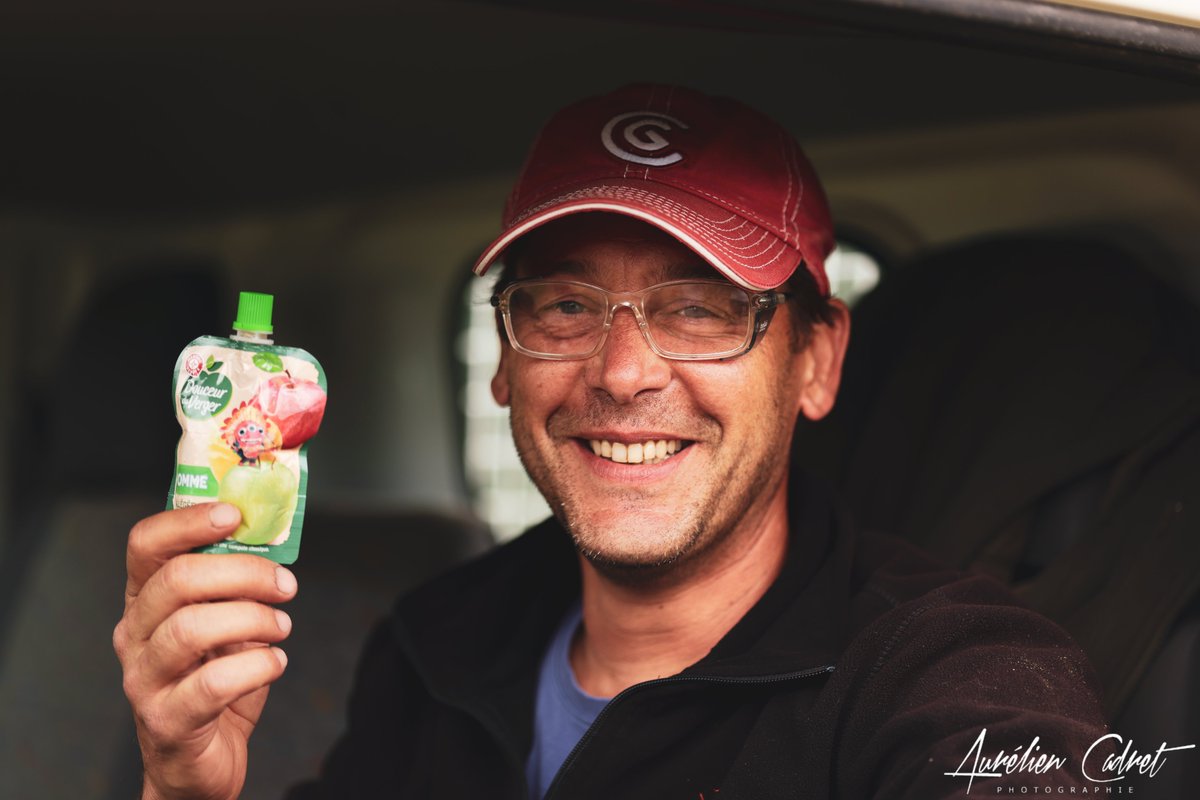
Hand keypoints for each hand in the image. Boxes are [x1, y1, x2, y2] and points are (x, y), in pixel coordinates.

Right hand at [113, 503, 297, 799]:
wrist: (199, 762)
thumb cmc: (214, 682)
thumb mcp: (224, 624)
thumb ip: (234, 587)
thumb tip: (271, 541)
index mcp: (145, 602)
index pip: (144, 545)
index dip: (187, 522)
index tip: (234, 515)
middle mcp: (134, 635)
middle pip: (176, 581)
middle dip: (243, 573)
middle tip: (284, 585)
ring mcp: (144, 679)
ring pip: (192, 629)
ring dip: (253, 619)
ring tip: (282, 626)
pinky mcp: (167, 720)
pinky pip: (213, 683)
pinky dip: (257, 666)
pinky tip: (275, 663)